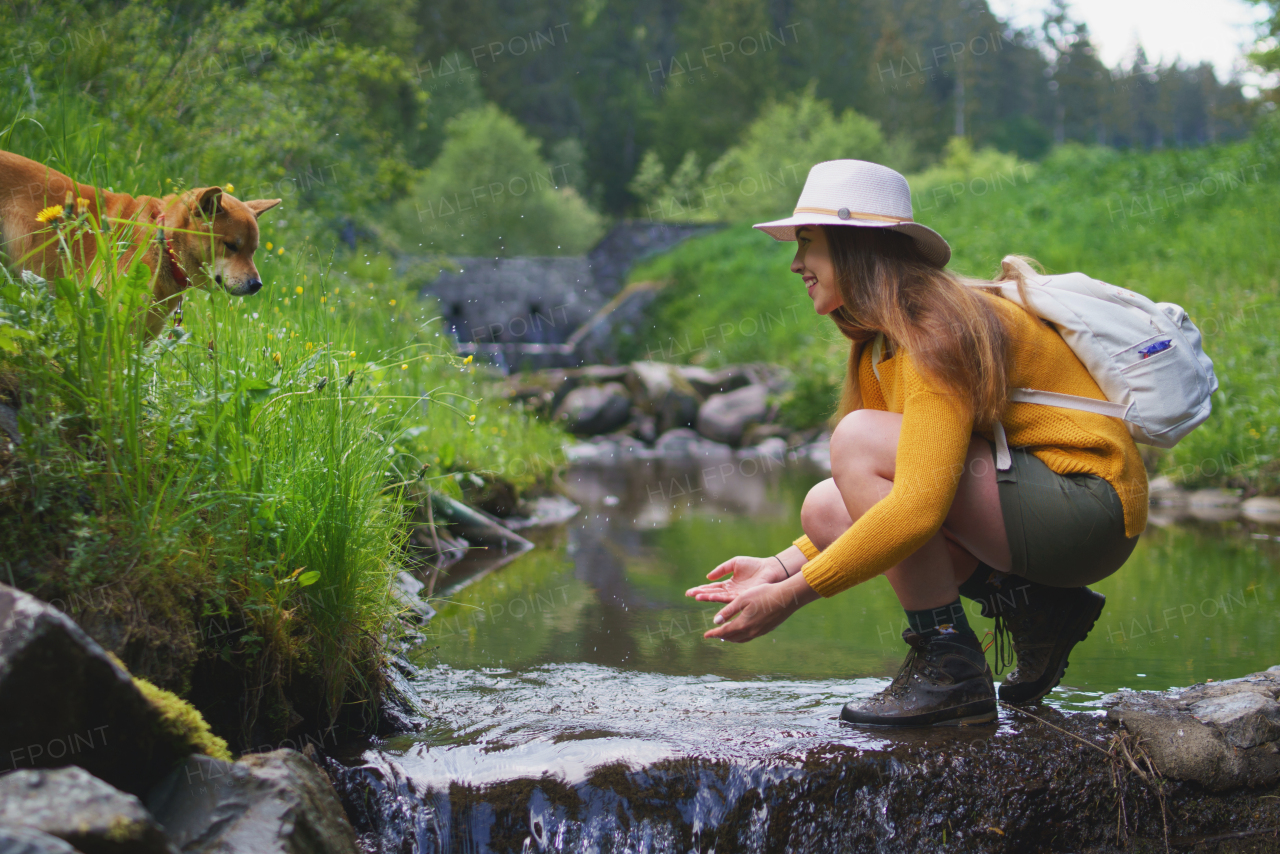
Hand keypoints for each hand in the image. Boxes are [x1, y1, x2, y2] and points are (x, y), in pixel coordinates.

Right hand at [685, 554, 786, 603]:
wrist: (769, 569)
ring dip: (707, 596)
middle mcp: (731, 591)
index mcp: (729, 584)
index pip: (712, 587)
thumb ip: (721, 569)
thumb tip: (708, 577)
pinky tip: (710, 597)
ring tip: (697, 596)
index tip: (690, 591)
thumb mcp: (734, 563)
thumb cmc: (754, 566)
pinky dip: (718, 598)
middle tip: (689, 594)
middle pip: (713, 593)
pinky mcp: (742, 596)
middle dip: (701, 593)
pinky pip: (728, 598)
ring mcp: (736, 595)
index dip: (701, 588)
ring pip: (719, 597)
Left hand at [702, 574, 819, 642]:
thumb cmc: (763, 594)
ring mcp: (760, 632)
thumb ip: (728, 611)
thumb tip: (716, 621)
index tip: (705, 635)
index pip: (724, 631)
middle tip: (714, 634)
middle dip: (721, 636)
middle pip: (732, 638)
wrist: (787, 598)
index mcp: (743, 624)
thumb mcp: (742, 599)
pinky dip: (742, 636)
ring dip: (732, 638)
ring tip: (726, 635)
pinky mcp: (767, 629)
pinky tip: (743, 630)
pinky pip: (750, 636)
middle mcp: (751, 631)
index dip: (714, 633)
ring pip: (742, 639)